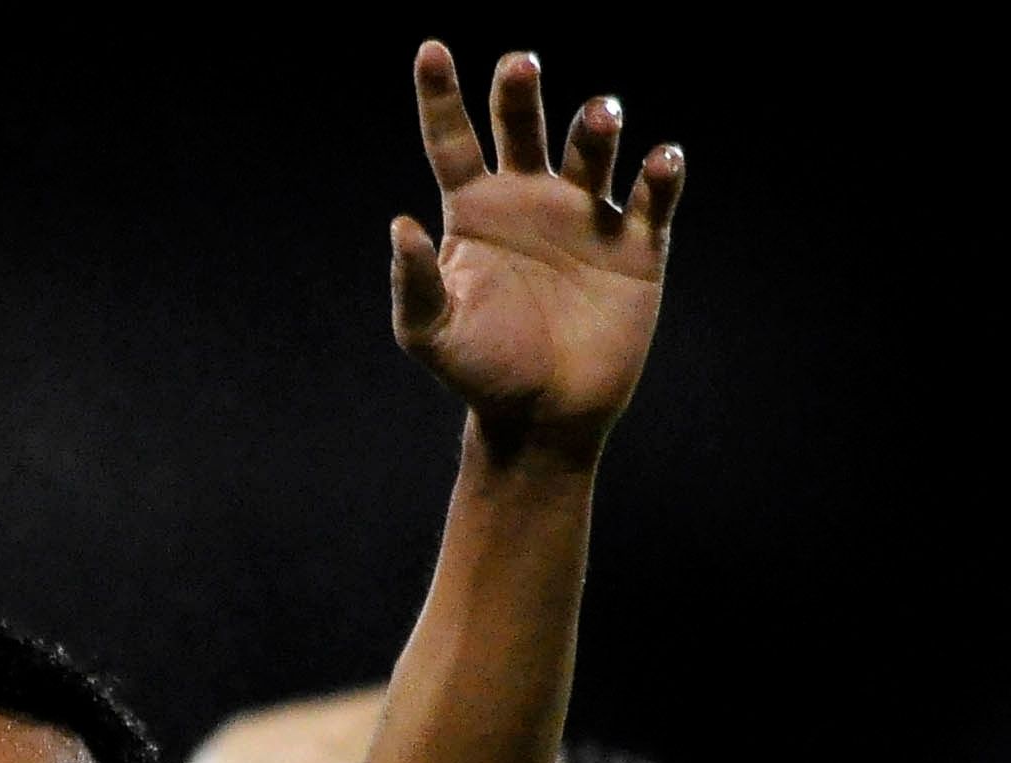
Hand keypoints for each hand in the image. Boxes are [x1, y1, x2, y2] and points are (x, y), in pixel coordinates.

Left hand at [394, 44, 680, 456]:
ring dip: (597, 127)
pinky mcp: (638, 242)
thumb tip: (398, 223)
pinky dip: (662, 172)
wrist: (543, 415)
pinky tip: (661, 160)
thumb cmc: (480, 372)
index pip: (453, 140)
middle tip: (520, 63)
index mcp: (475, 211)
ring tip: (600, 116)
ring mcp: (587, 214)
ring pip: (594, 149)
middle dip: (522, 90)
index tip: (431, 48)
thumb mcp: (432, 334)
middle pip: (525, 124)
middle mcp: (532, 198)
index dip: (440, 95)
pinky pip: (655, 195)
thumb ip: (414, 282)